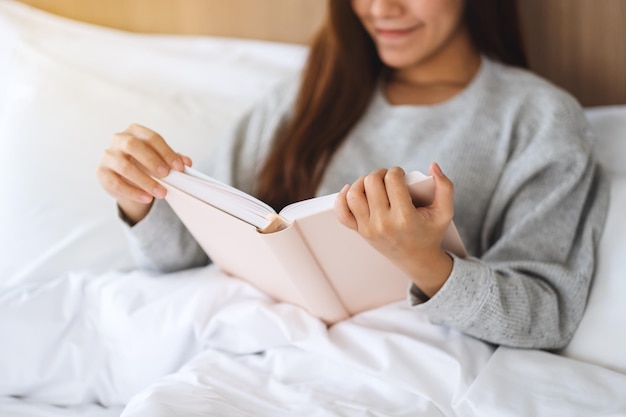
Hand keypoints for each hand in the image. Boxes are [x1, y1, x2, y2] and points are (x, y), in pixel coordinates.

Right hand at [96, 124, 191, 223]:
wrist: (126, 180)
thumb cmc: (145, 165)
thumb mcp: (160, 160)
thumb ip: (172, 159)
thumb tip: (186, 162)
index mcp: (135, 131)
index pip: (151, 138)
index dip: (166, 152)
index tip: (179, 167)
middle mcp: (119, 140)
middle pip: (133, 146)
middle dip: (152, 161)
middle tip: (167, 175)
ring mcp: (108, 156)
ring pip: (124, 166)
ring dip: (145, 181)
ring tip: (161, 192)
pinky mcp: (101, 173)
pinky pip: (116, 183)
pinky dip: (133, 192)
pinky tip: (146, 197)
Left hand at [334, 163, 454, 296]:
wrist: (418, 260)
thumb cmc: (431, 233)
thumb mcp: (445, 212)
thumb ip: (445, 186)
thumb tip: (433, 165)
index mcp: (404, 217)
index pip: (392, 180)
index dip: (396, 171)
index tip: (400, 174)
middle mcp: (383, 223)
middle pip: (371, 182)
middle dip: (380, 173)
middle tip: (388, 177)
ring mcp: (369, 228)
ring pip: (354, 194)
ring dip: (362, 182)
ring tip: (373, 183)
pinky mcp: (360, 232)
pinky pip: (342, 213)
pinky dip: (342, 199)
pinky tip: (350, 190)